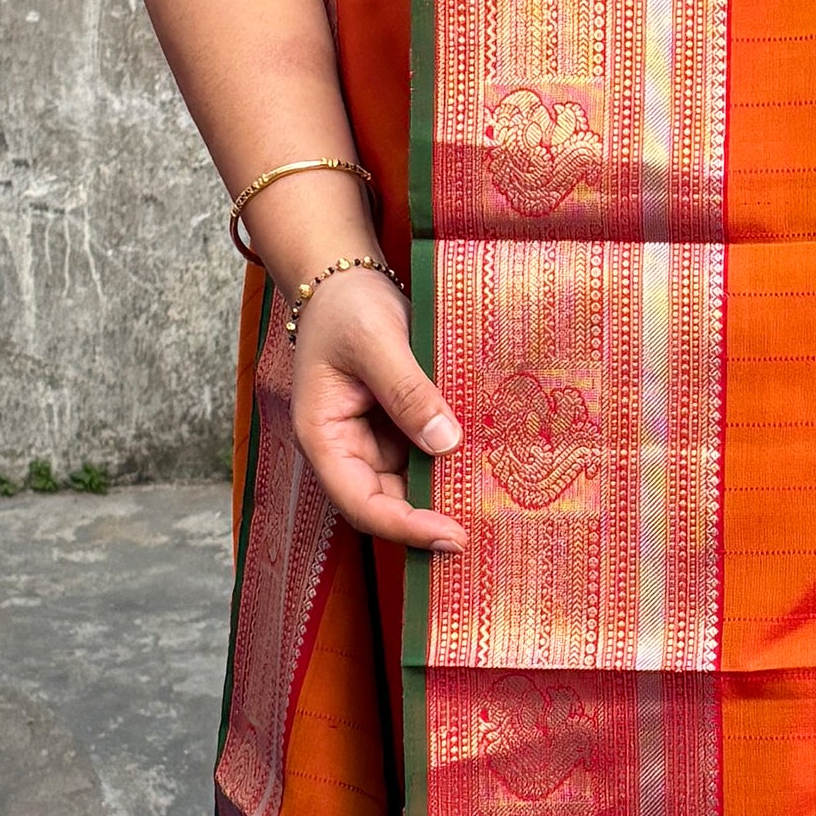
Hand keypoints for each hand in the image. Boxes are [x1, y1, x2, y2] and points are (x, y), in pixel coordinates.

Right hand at [288, 263, 466, 551]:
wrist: (345, 281)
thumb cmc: (347, 307)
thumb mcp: (378, 342)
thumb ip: (409, 392)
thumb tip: (445, 441)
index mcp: (323, 438)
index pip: (361, 503)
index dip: (405, 526)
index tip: (451, 535)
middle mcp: (346, 450)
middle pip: (386, 505)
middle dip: (430, 520)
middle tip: (483, 529)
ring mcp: (373, 442)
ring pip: (410, 486)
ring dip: (445, 495)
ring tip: (491, 502)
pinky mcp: (397, 428)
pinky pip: (425, 457)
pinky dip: (451, 464)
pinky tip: (484, 466)